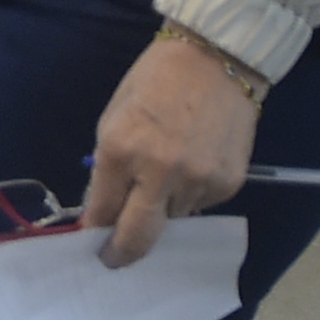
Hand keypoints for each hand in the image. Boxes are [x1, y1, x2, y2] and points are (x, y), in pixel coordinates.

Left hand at [82, 28, 262, 265]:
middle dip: (121, 255)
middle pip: (138, 237)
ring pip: (173, 220)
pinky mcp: (228, 183)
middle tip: (113, 260)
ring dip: (163, 210)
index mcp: (120, 150)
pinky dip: (191, 195)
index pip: (102, 212)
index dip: (94, 232)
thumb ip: (109, 166)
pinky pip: (202, 205)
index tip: (91, 244)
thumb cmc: (156, 81)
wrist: (217, 59)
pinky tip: (193, 164)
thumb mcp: (115, 117)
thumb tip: (105, 209)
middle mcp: (159, 172)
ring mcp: (198, 180)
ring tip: (166, 176)